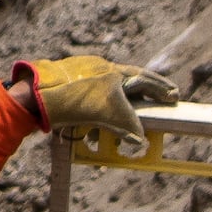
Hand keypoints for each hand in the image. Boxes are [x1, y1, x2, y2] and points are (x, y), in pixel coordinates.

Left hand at [19, 53, 178, 132]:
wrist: (37, 96)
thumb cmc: (74, 101)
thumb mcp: (109, 114)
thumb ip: (128, 126)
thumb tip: (141, 140)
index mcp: (112, 72)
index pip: (144, 80)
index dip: (161, 90)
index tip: (174, 95)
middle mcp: (100, 71)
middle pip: (130, 83)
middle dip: (148, 94)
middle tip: (166, 97)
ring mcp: (85, 77)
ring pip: (109, 97)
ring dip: (118, 115)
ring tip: (124, 132)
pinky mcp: (71, 88)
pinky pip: (91, 105)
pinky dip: (97, 121)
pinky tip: (94, 137)